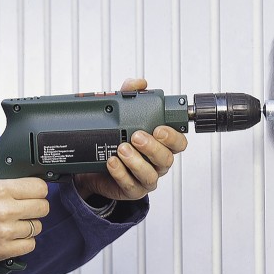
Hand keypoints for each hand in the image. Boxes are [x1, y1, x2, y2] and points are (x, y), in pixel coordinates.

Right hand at [0, 161, 49, 266]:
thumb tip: (9, 159)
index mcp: (0, 190)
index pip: (39, 187)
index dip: (39, 188)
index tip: (35, 190)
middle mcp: (5, 210)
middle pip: (43, 207)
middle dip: (38, 205)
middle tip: (29, 206)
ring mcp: (5, 231)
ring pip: (38, 226)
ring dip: (31, 224)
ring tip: (20, 221)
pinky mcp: (4, 249)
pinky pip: (30, 244)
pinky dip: (26, 241)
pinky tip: (17, 235)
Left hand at [74, 78, 187, 201]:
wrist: (93, 165)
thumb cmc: (115, 139)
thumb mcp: (121, 113)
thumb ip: (130, 95)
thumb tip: (140, 83)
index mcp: (162, 145)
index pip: (179, 142)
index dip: (173, 136)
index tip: (159, 128)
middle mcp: (157, 162)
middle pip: (166, 159)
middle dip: (152, 148)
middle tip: (136, 136)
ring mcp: (145, 178)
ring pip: (150, 175)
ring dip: (136, 161)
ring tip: (121, 149)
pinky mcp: (131, 190)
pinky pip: (130, 185)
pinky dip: (121, 173)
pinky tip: (112, 162)